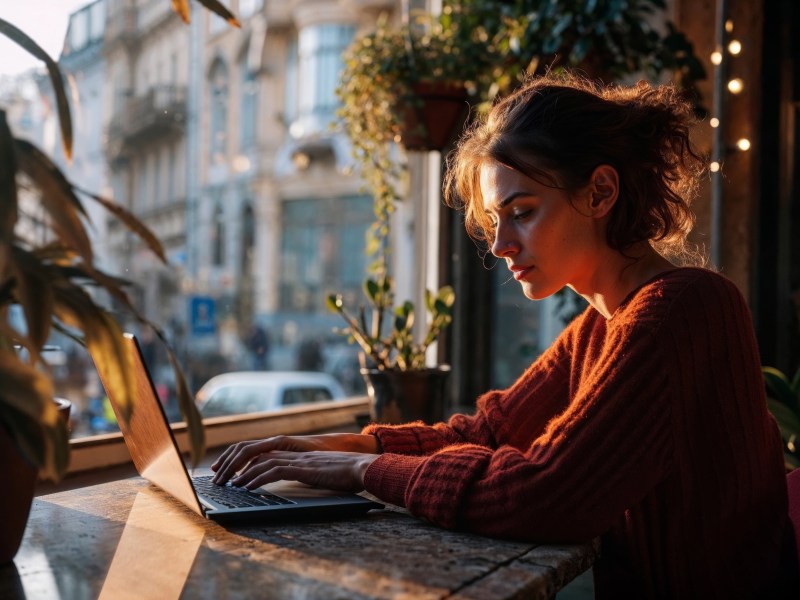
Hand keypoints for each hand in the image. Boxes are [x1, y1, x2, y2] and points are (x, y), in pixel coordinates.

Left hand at [210, 433, 378, 484]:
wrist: (362, 467)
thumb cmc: (345, 473)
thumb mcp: (319, 472)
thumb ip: (305, 473)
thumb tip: (295, 479)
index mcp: (295, 453)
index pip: (261, 451)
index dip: (241, 458)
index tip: (226, 469)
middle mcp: (293, 452)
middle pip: (256, 452)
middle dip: (234, 463)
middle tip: (218, 476)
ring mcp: (297, 459)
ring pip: (262, 461)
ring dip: (242, 473)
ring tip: (228, 484)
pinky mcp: (303, 468)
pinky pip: (275, 471)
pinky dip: (258, 478)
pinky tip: (248, 486)